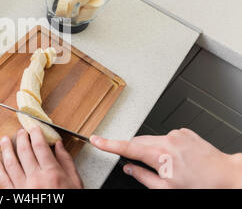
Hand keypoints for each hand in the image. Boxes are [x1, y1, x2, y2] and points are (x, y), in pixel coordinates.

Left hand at [0, 127, 82, 188]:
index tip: (34, 128)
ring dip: (6, 149)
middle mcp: (35, 179)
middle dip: (21, 138)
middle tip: (20, 131)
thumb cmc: (69, 201)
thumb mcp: (75, 182)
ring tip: (4, 140)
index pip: (39, 146)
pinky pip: (3, 180)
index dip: (35, 134)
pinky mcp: (15, 196)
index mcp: (51, 173)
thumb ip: (66, 162)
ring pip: (10, 163)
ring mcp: (23, 188)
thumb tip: (59, 145)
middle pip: (24, 151)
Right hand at [90, 128, 241, 188]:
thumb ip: (143, 177)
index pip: (127, 147)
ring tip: (169, 167)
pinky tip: (177, 159)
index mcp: (161, 155)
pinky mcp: (184, 132)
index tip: (96, 140)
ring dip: (152, 151)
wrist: (227, 175)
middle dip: (134, 151)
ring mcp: (177, 133)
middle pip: (139, 142)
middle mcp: (168, 139)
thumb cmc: (202, 186)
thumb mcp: (168, 189)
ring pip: (152, 140)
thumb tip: (129, 169)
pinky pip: (166, 137)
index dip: (108, 144)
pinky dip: (164, 147)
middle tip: (144, 167)